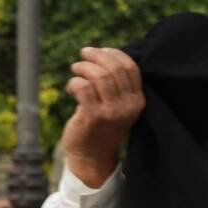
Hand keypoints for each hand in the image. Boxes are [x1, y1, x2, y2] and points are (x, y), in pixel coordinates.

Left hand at [63, 47, 145, 187]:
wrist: (91, 157)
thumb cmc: (100, 127)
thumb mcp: (115, 105)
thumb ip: (115, 84)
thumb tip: (102, 54)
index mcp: (137, 100)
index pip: (130, 67)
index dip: (113, 54)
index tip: (99, 51)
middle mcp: (127, 106)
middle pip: (114, 69)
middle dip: (96, 56)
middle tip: (83, 54)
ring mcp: (111, 112)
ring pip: (99, 76)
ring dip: (83, 68)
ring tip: (75, 69)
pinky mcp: (93, 117)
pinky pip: (83, 87)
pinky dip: (75, 82)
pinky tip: (71, 87)